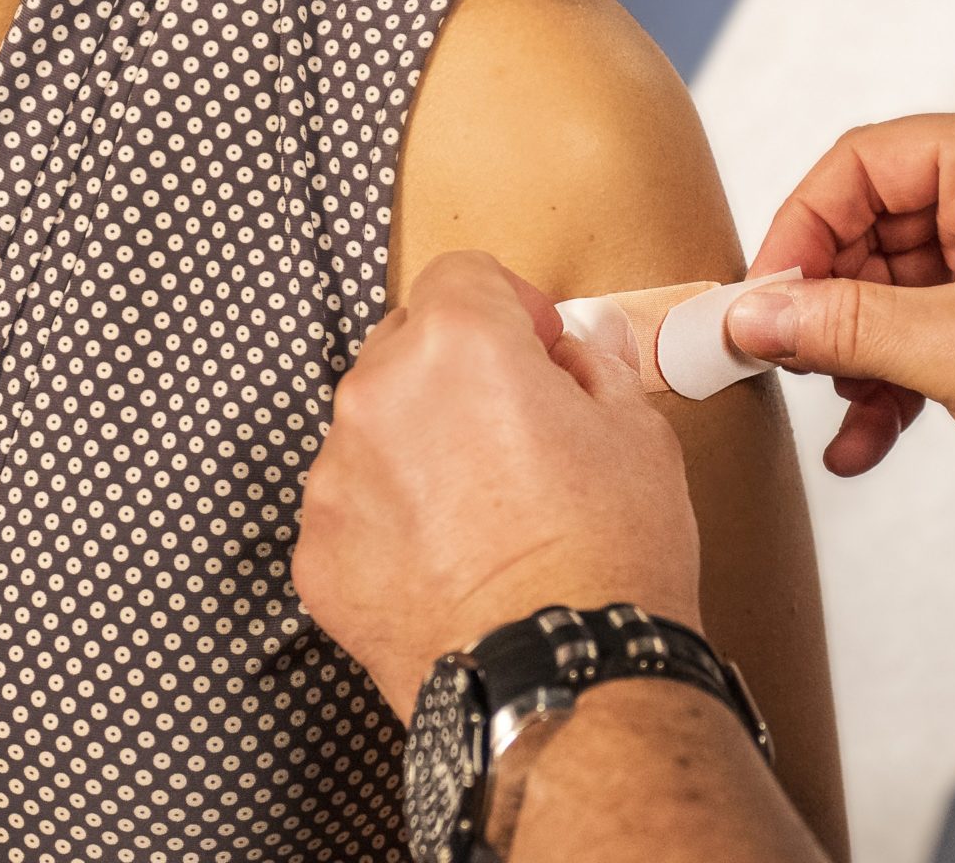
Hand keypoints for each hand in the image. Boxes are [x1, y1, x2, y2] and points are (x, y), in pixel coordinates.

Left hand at [293, 251, 702, 719]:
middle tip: (519, 429)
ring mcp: (336, 479)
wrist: (561, 679)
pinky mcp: (318, 554)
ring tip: (487, 511)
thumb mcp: (636, 433)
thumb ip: (592, 369)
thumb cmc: (608, 557)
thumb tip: (576, 352)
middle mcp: (377, 396)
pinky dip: (391, 521)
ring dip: (419, 448)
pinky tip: (452, 560)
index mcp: (456, 344)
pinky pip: (353, 508)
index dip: (509, 304)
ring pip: (373, 430)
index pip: (461, 273)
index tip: (537, 344)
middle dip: (457, 372)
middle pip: (405, 345)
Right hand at [728, 109, 954, 522]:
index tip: (760, 296)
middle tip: (782, 357)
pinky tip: (862, 443)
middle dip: (826, 302)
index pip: (866, 163)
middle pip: (871, 225)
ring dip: (853, 353)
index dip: (802, 227)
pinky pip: (921, 331)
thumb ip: (843, 325)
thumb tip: (750, 313)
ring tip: (836, 407)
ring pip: (890, 287)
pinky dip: (888, 382)